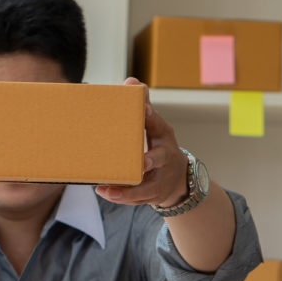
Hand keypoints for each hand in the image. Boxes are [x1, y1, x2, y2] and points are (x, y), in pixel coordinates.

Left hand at [95, 77, 187, 207]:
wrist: (177, 177)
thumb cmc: (159, 145)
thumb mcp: (156, 127)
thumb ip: (143, 107)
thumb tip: (132, 81)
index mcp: (164, 136)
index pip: (159, 124)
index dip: (152, 117)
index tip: (145, 108)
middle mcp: (165, 157)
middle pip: (159, 158)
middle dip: (150, 160)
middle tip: (141, 162)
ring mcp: (161, 178)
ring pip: (146, 186)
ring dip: (128, 189)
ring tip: (107, 188)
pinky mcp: (153, 195)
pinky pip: (137, 199)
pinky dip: (122, 197)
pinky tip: (104, 191)